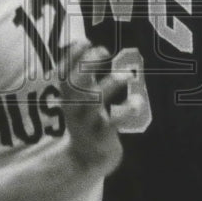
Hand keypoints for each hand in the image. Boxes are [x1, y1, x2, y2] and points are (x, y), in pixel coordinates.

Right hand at [58, 40, 131, 175]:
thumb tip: (85, 44)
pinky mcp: (102, 136)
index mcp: (68, 98)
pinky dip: (126, 110)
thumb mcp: (80, 99)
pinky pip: (113, 122)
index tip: (86, 41)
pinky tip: (138, 101)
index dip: (72, 56)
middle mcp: (74, 108)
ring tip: (125, 75)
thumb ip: (83, 76)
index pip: (63, 73)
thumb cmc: (87, 121)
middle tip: (104, 50)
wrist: (86, 159)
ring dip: (110, 84)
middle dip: (87, 64)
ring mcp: (87, 122)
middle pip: (75, 84)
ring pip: (94, 101)